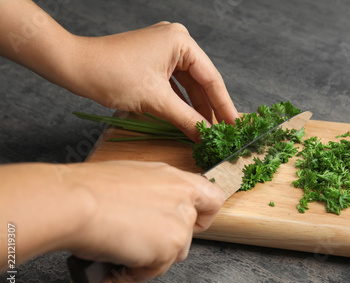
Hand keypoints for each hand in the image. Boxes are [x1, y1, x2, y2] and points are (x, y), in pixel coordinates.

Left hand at [0, 0, 237, 141]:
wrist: (75, 67)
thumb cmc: (112, 75)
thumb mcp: (155, 100)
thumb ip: (186, 119)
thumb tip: (207, 135)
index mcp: (181, 41)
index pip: (211, 78)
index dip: (224, 105)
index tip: (235, 126)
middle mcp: (176, 41)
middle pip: (201, 81)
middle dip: (210, 108)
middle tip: (224, 132)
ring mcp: (164, 50)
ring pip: (188, 85)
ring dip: (195, 107)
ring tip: (208, 130)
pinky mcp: (153, 61)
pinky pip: (174, 84)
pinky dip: (181, 102)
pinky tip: (188, 120)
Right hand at [65, 161, 224, 282]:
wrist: (76, 202)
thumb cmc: (89, 187)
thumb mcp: (130, 178)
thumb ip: (151, 194)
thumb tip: (144, 211)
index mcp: (174, 179)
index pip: (211, 198)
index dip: (204, 214)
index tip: (191, 222)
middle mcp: (183, 200)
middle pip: (187, 233)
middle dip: (163, 242)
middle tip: (138, 244)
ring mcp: (179, 226)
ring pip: (171, 255)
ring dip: (147, 260)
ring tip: (117, 256)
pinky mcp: (168, 249)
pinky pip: (152, 271)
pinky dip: (130, 275)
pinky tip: (111, 270)